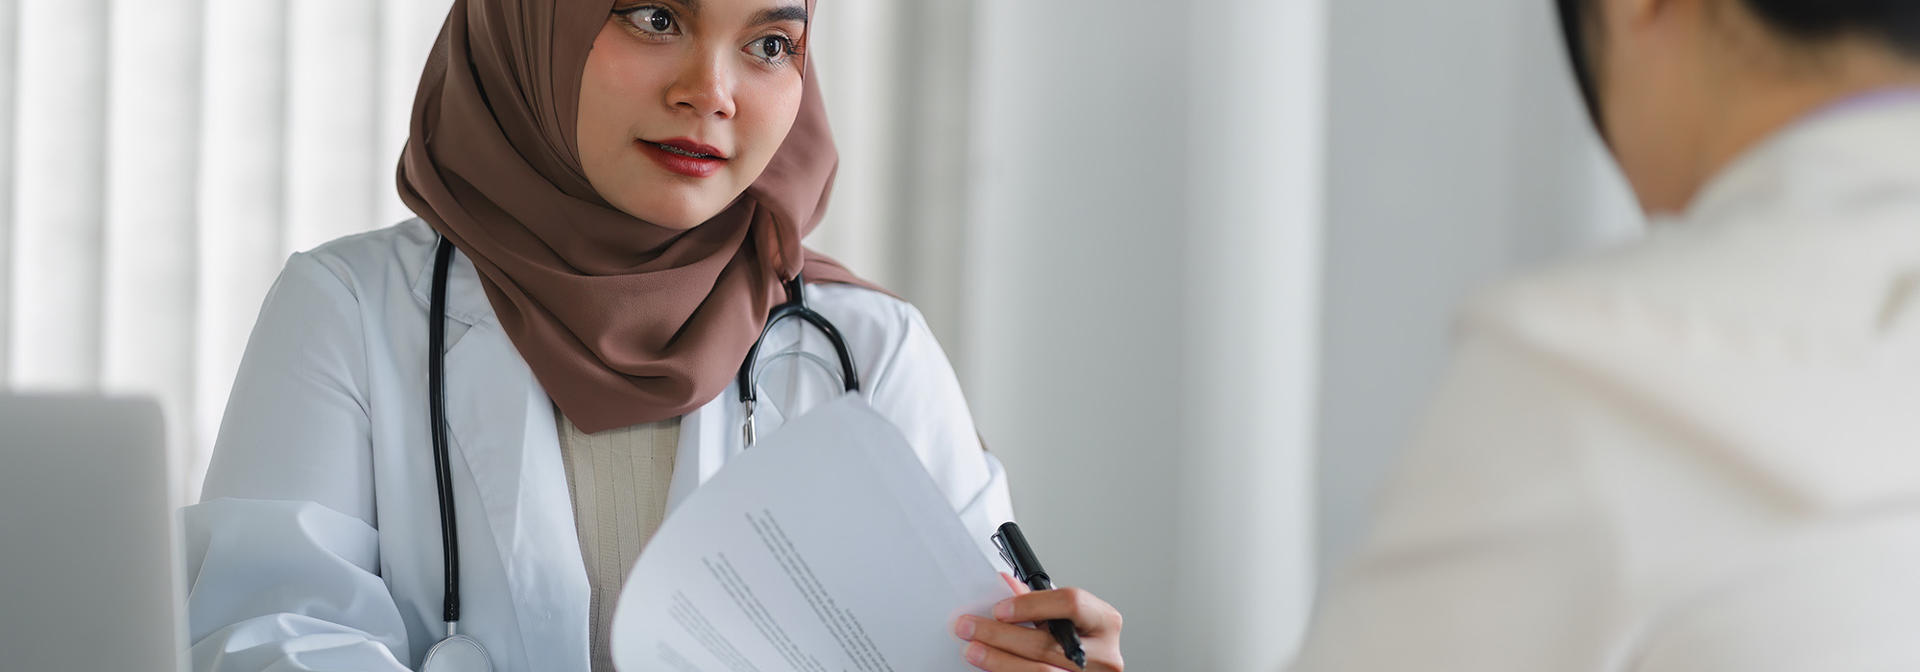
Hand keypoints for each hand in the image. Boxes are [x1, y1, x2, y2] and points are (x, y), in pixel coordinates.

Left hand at [953, 573, 1123, 671]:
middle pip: (1047, 644)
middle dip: (1000, 635)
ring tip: (974, 650)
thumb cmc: (1081, 640)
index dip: (1031, 605)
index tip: (999, 609)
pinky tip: (991, 668)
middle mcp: (1104, 654)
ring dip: (999, 660)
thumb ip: (1036, 601)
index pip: (1070, 604)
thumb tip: (1002, 584)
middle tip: (970, 628)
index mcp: (1103, 621)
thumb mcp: (1064, 617)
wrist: (1091, 669)